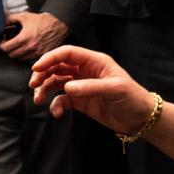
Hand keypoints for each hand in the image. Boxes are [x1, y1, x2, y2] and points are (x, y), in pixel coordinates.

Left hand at [0, 11, 68, 60]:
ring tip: (18, 47)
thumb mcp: (25, 16)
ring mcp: (37, 53)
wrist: (60, 25)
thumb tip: (0, 21)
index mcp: (24, 38)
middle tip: (9, 44)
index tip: (3, 42)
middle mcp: (30, 47)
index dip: (1, 45)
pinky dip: (25, 56)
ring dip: (16, 54)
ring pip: (20, 59)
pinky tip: (26, 50)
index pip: (6, 48)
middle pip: (11, 55)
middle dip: (8, 49)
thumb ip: (10, 18)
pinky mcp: (42, 56)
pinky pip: (29, 60)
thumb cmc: (43, 21)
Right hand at [29, 45, 155, 133]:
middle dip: (43, 74)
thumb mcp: (114, 90)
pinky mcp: (79, 101)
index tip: (37, 68)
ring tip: (38, 100)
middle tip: (33, 85)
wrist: (140, 119)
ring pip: (55, 82)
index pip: (68, 54)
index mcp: (95, 62)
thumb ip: (90, 87)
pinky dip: (55, 105)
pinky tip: (56, 113)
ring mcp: (81, 86)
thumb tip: (67, 87)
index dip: (51, 58)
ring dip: (44, 89)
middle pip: (57, 66)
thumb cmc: (132, 99)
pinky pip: (61, 100)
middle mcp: (85, 71)